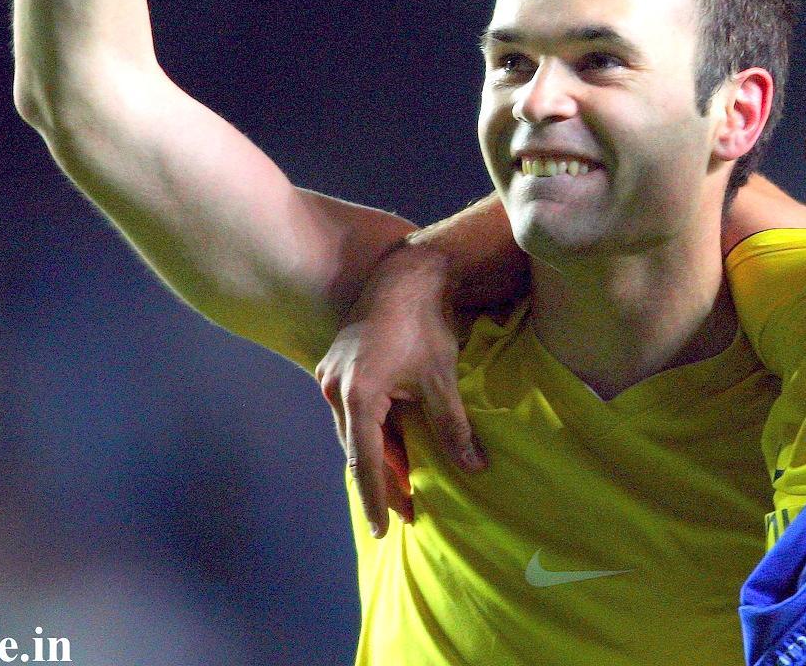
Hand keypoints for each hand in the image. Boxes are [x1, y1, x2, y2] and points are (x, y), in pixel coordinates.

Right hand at [315, 243, 485, 538]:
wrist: (404, 275)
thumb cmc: (424, 324)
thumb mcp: (441, 379)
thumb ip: (453, 428)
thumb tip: (475, 469)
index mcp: (357, 395)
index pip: (367, 462)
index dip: (376, 499)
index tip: (384, 531)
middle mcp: (334, 388)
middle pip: (357, 450)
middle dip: (380, 483)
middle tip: (406, 514)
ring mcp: (331, 376)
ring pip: (353, 432)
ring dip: (377, 457)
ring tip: (403, 487)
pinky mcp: (336, 367)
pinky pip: (351, 412)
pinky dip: (372, 433)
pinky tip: (393, 447)